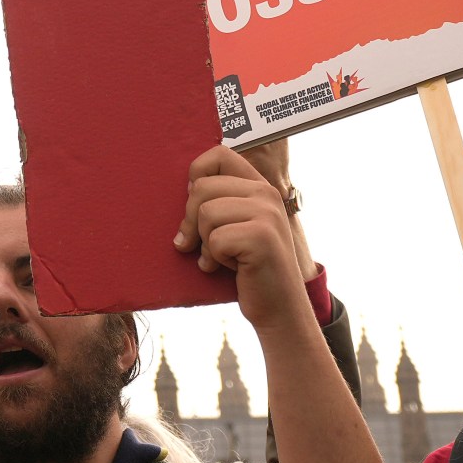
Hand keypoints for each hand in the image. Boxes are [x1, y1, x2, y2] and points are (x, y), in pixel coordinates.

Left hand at [174, 146, 303, 331]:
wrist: (278, 307)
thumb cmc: (247, 266)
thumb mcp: (235, 225)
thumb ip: (218, 200)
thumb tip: (184, 186)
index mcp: (259, 186)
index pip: (218, 154)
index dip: (196, 175)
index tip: (195, 204)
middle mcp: (267, 194)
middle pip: (202, 188)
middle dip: (192, 221)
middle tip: (202, 244)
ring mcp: (267, 214)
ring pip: (205, 214)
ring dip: (206, 243)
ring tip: (223, 258)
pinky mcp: (262, 237)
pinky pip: (215, 239)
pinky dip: (215, 259)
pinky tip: (233, 268)